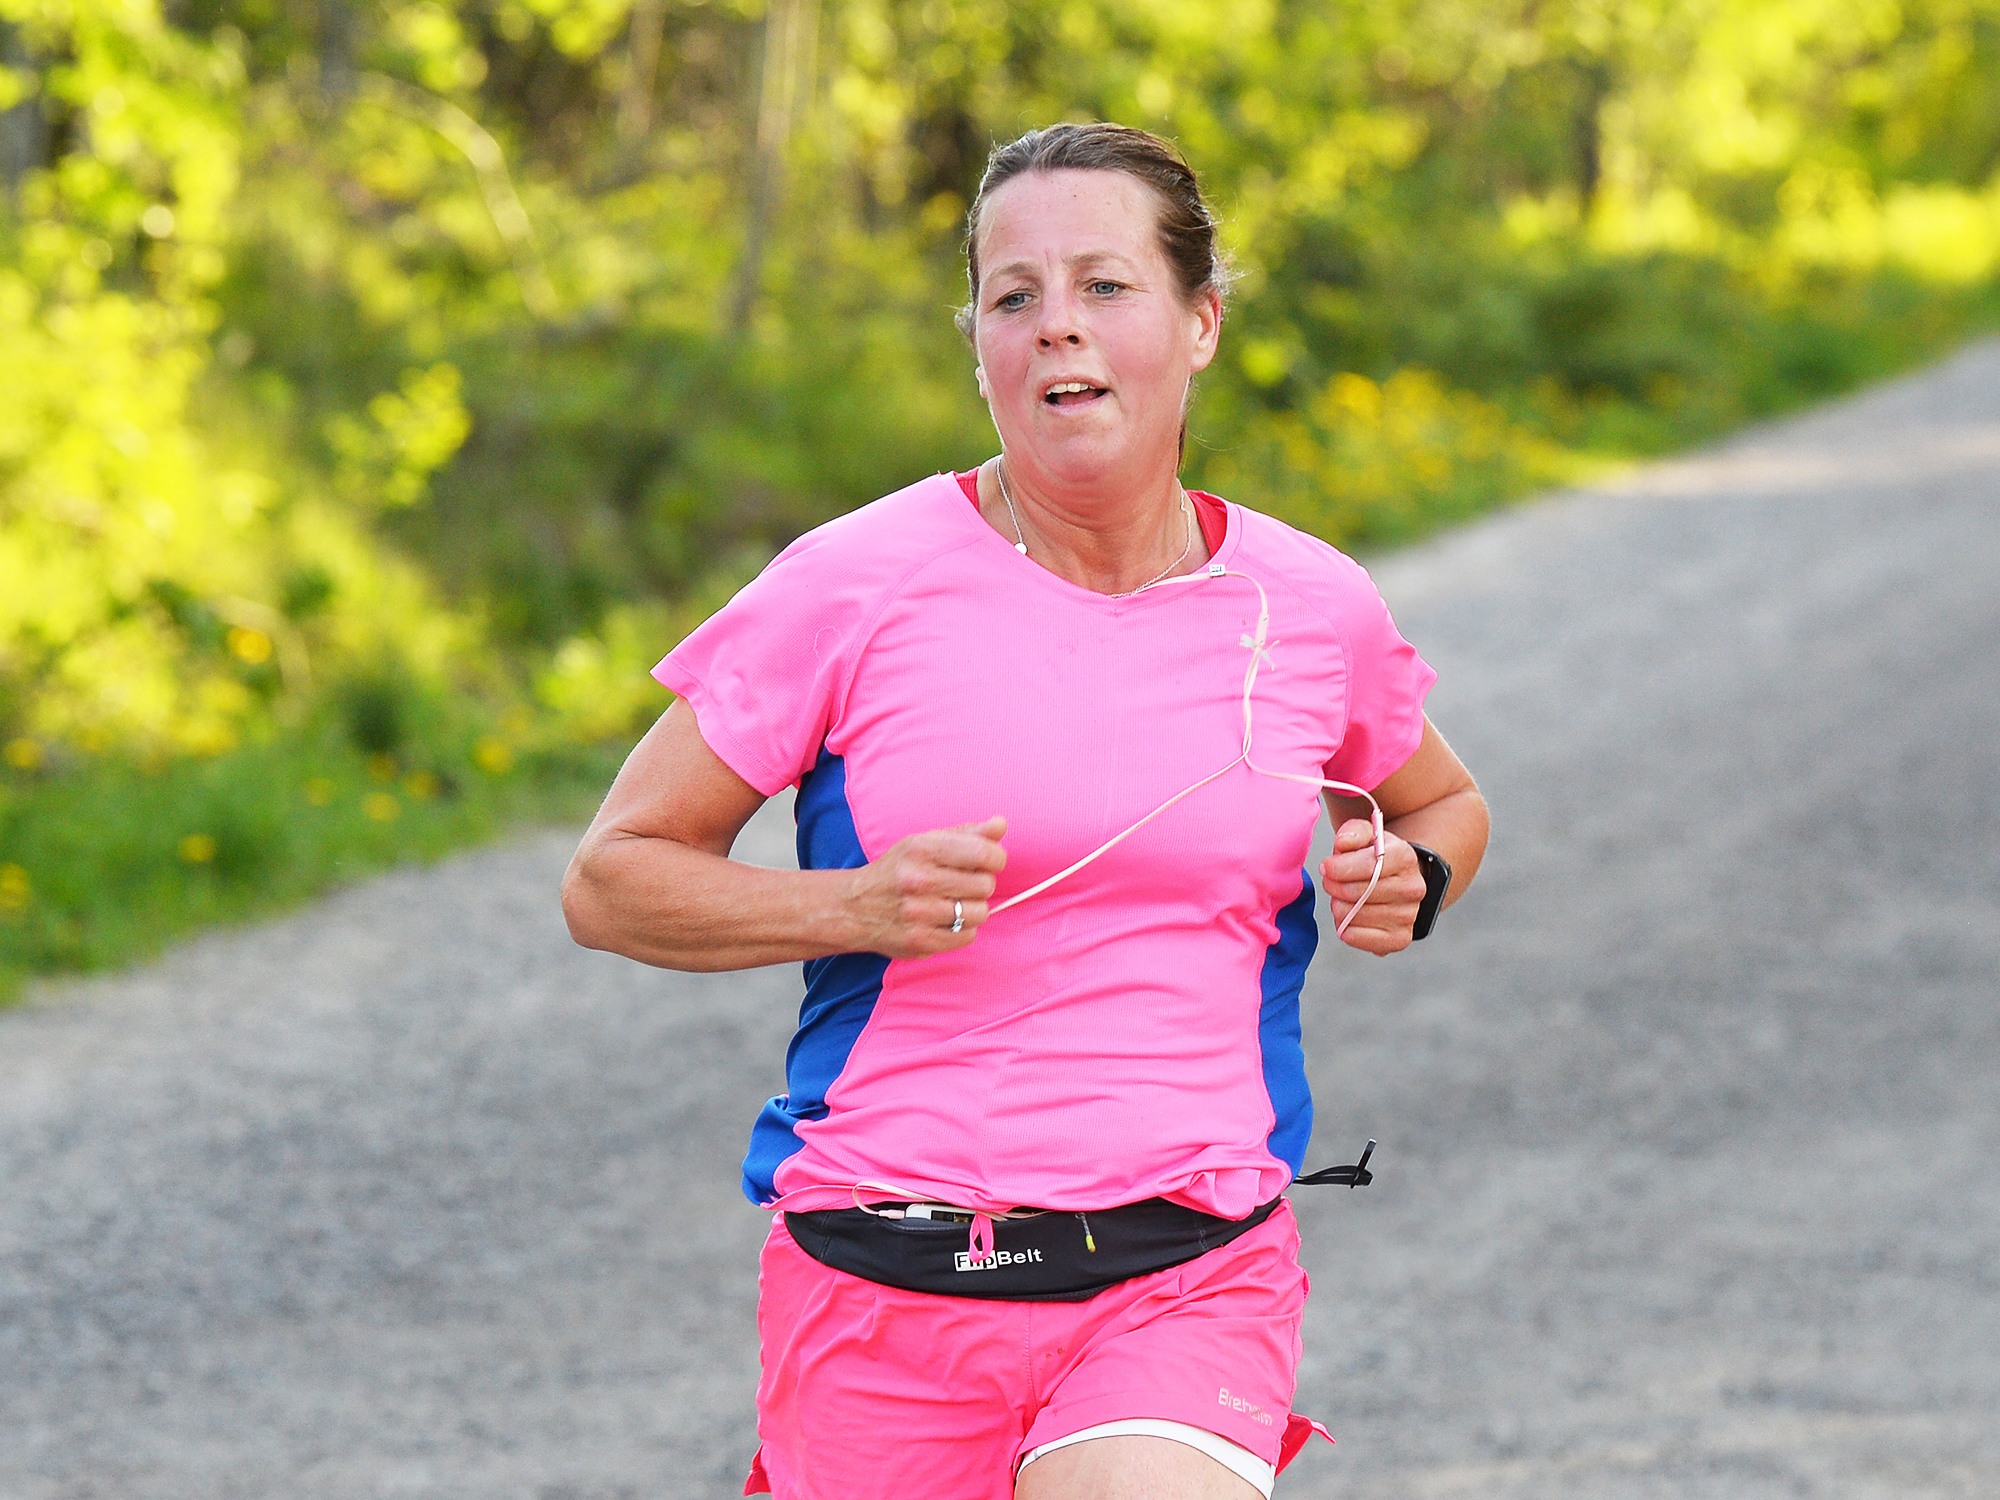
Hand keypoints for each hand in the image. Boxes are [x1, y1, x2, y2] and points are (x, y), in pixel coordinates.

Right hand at [847, 816, 1006, 957]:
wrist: (854, 907)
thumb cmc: (897, 871)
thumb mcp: (925, 843)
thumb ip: (966, 833)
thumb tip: (1000, 824)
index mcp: (921, 849)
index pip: (983, 852)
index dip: (996, 857)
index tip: (990, 861)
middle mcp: (918, 880)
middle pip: (985, 884)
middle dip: (981, 884)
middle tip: (964, 884)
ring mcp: (918, 913)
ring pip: (979, 912)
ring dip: (973, 909)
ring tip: (954, 903)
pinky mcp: (919, 941)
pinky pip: (967, 936)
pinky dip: (963, 929)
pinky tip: (945, 921)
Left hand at [1320, 819, 1424, 955]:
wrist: (1399, 881)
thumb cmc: (1377, 858)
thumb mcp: (1367, 835)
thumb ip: (1353, 832)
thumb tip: (1343, 842)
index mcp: (1405, 858)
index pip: (1366, 866)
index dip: (1338, 867)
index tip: (1327, 866)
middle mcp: (1412, 889)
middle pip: (1355, 892)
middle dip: (1334, 886)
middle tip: (1332, 882)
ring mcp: (1408, 916)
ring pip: (1351, 915)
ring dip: (1338, 906)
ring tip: (1344, 898)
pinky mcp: (1399, 939)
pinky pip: (1354, 936)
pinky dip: (1344, 926)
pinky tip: (1351, 915)